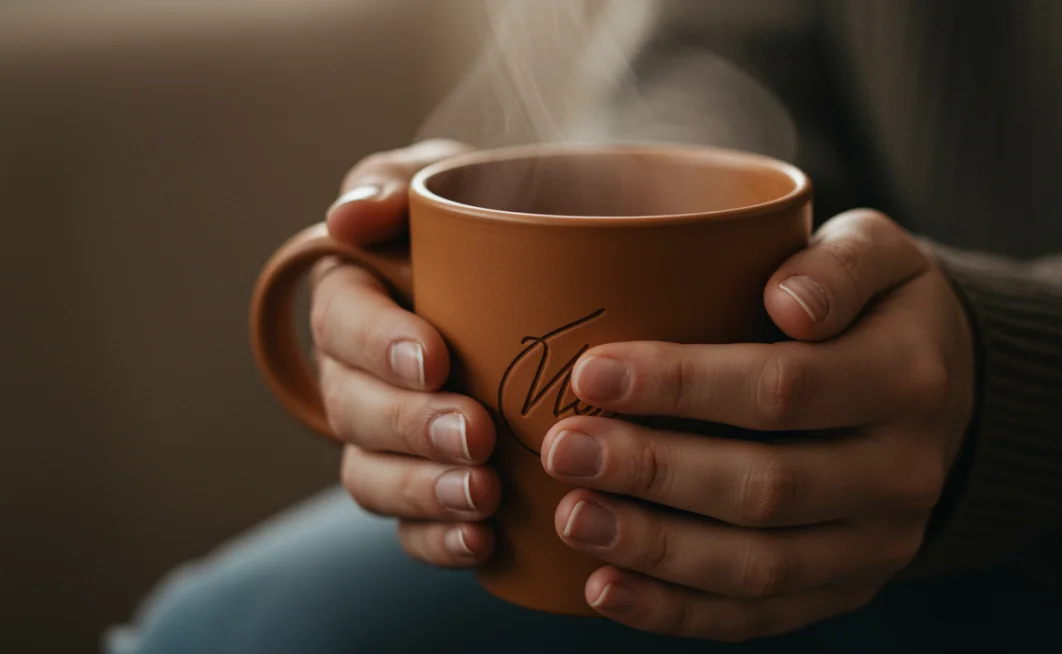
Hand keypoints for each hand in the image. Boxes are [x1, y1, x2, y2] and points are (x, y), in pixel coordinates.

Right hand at [311, 140, 502, 567]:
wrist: (544, 275)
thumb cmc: (487, 218)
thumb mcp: (448, 182)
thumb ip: (395, 185)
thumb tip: (348, 217)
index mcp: (353, 297)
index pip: (343, 322)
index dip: (380, 346)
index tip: (435, 358)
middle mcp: (356, 373)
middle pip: (356, 409)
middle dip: (411, 426)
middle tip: (476, 433)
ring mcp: (386, 437)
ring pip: (373, 476)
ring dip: (424, 490)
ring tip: (483, 494)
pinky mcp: (422, 484)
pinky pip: (408, 528)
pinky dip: (437, 540)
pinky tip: (482, 543)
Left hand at [541, 209, 975, 640]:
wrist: (938, 390)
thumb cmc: (876, 307)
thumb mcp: (877, 252)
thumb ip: (837, 265)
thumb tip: (788, 302)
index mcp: (907, 379)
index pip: (785, 388)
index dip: (683, 386)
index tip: (591, 372)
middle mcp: (903, 473)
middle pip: (766, 487)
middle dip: (653, 472)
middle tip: (562, 450)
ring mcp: (879, 545)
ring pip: (758, 566)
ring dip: (655, 549)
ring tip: (572, 518)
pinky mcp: (847, 588)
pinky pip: (759, 616)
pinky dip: (677, 612)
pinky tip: (606, 589)